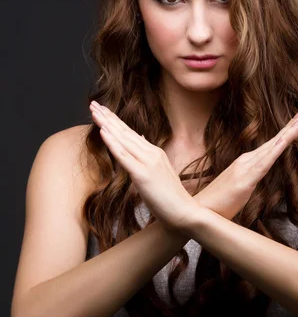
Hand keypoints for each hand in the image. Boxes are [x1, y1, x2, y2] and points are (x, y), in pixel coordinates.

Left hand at [89, 102, 198, 230]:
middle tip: (94, 104)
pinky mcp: (143, 175)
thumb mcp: (159, 173)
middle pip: (125, 132)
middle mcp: (151, 153)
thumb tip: (141, 140)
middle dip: (108, 117)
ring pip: (123, 140)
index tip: (103, 110)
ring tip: (94, 112)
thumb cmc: (171, 198)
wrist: (185, 212)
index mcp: (155, 152)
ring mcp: (148, 163)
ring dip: (107, 124)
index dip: (115, 121)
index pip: (131, 133)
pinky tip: (103, 132)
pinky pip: (124, 156)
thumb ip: (149, 157)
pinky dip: (112, 143)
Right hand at [193, 109, 297, 219]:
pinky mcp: (245, 180)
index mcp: (246, 163)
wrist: (199, 212)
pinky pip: (265, 162)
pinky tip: (286, 140)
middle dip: (293, 125)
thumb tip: (256, 181)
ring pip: (273, 146)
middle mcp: (246, 160)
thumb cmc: (218, 204)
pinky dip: (277, 149)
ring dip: (290, 131)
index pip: (271, 145)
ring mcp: (245, 168)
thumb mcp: (238, 191)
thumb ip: (248, 182)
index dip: (286, 132)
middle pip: (275, 141)